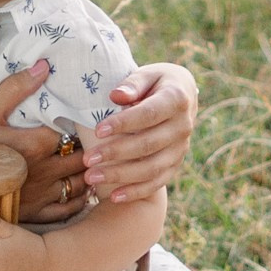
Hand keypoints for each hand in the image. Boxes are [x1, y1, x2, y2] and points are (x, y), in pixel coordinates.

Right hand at [0, 62, 85, 224]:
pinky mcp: (35, 214)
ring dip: (87, 172)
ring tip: (87, 161)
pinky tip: (78, 188)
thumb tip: (43, 66)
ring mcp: (41, 195)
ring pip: (80, 183)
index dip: (81, 124)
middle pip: (81, 157)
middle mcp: (44, 171)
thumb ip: (14, 88)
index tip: (84, 118)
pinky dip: (78, 198)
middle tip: (91, 139)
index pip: (74, 130)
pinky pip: (68, 208)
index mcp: (36, 144)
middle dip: (88, 148)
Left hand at [83, 62, 196, 205]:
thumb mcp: (148, 73)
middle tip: (87, 159)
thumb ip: (133, 83)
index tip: (98, 130)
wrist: (182, 94)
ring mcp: (181, 149)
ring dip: (121, 176)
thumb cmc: (157, 82)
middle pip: (148, 144)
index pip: (149, 114)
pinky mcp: (175, 164)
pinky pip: (157, 182)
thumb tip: (116, 96)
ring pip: (152, 168)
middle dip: (115, 153)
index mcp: (177, 99)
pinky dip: (136, 192)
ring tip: (91, 177)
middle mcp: (183, 126)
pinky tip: (113, 197)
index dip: (124, 123)